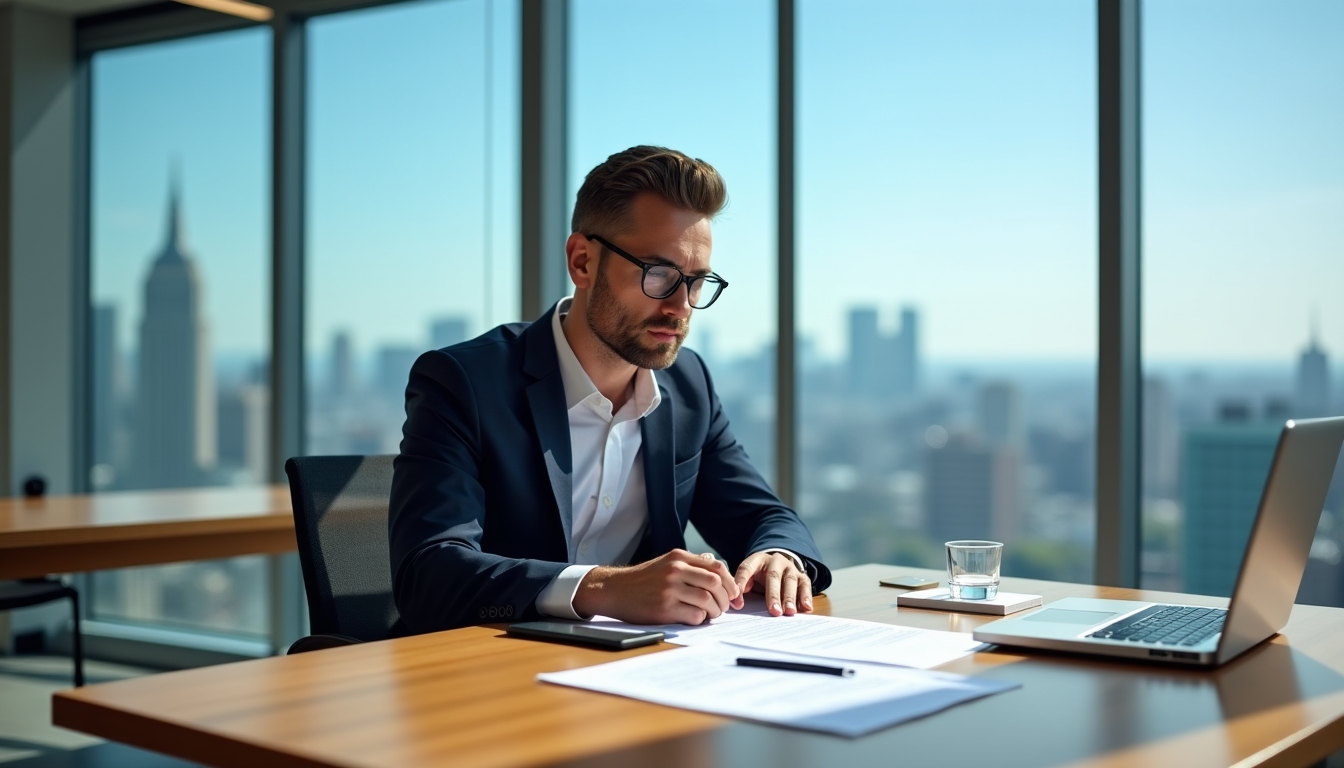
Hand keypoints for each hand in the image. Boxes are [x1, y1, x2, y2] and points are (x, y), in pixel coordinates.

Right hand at [572, 549, 741, 624]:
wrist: (615, 590)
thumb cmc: (643, 579)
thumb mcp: (666, 562)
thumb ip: (691, 564)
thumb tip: (717, 569)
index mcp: (679, 557)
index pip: (716, 567)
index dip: (730, 582)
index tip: (732, 594)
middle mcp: (675, 570)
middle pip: (715, 583)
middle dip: (725, 598)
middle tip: (723, 607)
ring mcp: (669, 589)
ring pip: (707, 601)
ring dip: (714, 611)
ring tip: (710, 614)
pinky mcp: (664, 609)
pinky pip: (694, 616)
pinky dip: (700, 619)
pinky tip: (695, 618)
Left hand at [734, 551, 812, 616]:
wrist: (778, 564)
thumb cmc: (759, 574)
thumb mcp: (748, 576)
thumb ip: (741, 588)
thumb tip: (736, 603)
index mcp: (757, 559)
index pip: (747, 568)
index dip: (741, 581)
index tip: (737, 595)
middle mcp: (775, 561)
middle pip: (773, 576)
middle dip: (773, 595)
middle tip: (774, 611)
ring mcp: (790, 568)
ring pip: (790, 581)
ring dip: (790, 598)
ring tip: (789, 612)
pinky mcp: (802, 576)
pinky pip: (805, 585)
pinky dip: (806, 596)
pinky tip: (806, 608)